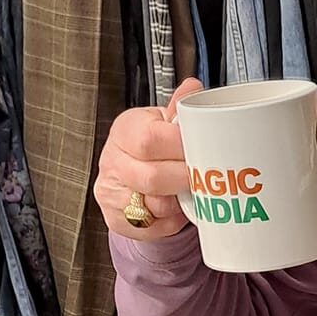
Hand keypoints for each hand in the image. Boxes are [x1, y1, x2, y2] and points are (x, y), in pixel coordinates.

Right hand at [95, 79, 203, 240]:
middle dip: (185, 180)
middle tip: (205, 178)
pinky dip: (169, 223)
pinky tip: (177, 210)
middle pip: (152, 177)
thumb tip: (192, 87)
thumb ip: (179, 109)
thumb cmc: (153, 146)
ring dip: (178, 203)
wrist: (132, 174)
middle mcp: (112, 160)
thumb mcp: (164, 123)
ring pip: (152, 206)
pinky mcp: (115, 218)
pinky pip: (150, 228)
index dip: (181, 149)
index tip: (203, 150)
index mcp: (125, 130)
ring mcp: (110, 191)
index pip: (151, 140)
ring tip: (191, 193)